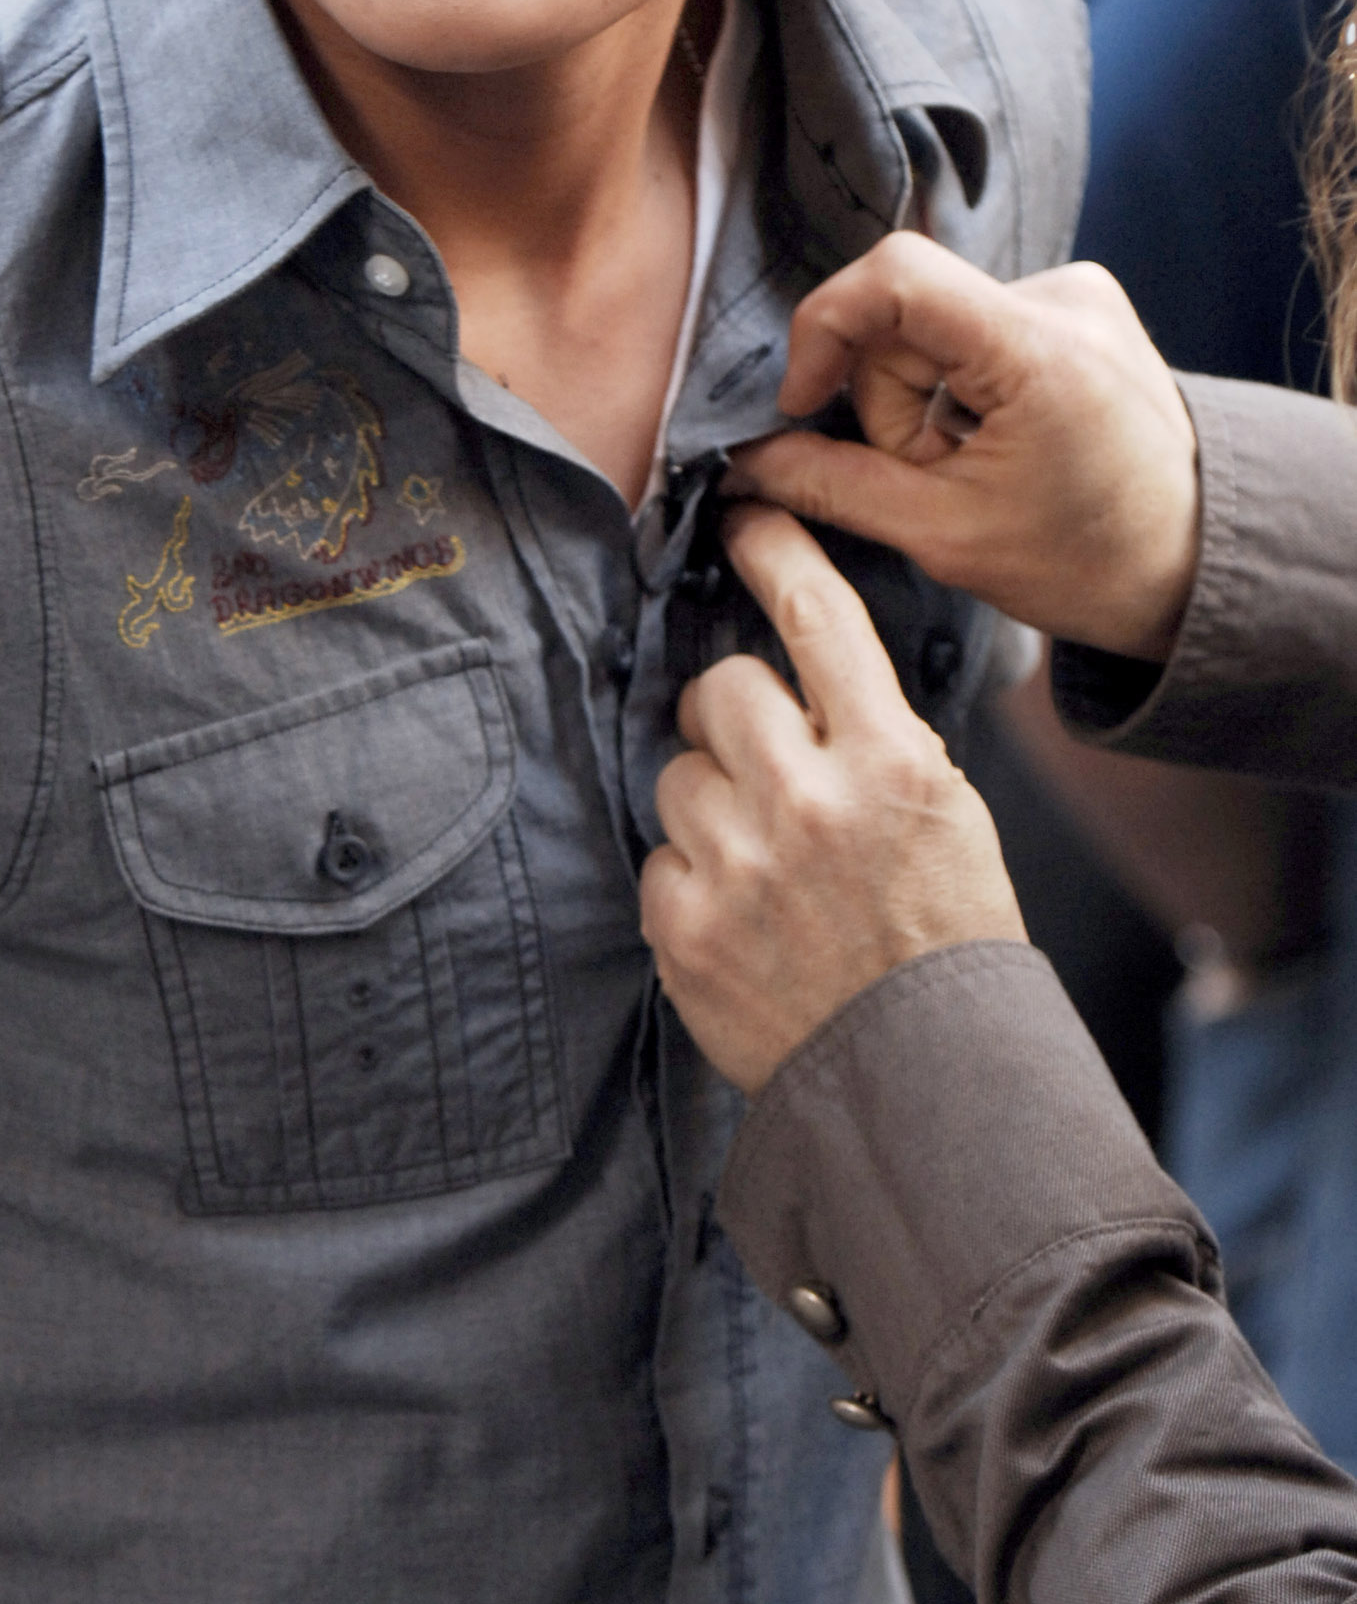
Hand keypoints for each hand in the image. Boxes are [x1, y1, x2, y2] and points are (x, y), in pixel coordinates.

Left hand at [642, 506, 1026, 1094]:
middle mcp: (809, 799)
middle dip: (733, 717)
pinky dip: (691, 881)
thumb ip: (877, 736)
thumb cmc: (943, 940)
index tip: (744, 520)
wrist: (924, 1083)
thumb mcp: (946, 814)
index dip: (775, 553)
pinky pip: (657, 854)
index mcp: (891, 761)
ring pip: (678, 771)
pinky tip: (744, 922)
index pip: (819, 619)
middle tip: (764, 767)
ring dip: (711, 805)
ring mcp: (739, 863)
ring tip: (768, 869)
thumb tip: (808, 666)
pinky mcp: (684, 924)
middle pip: (720, 686)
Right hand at [727, 235, 1200, 660]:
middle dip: (887, 399)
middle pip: (906, 315)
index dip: (825, 328)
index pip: (895, 275)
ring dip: (924, 398)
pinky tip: (998, 440)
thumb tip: (741, 464)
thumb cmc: (1087, 561)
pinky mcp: (1081, 305)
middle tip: (927, 475)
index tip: (802, 402)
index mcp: (1038, 348)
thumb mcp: (944, 536)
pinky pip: (974, 327)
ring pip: (934, 325)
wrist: (1202, 565)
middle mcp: (1064, 297)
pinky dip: (960, 387)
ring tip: (972, 467)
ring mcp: (1079, 294)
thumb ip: (833, 486)